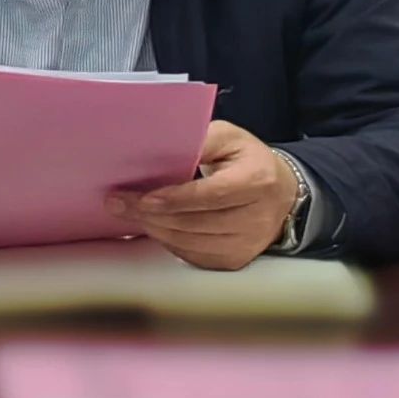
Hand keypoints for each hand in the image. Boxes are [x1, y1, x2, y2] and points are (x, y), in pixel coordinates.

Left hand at [104, 120, 297, 270]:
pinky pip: (193, 256)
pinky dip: (168, 241)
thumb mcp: (229, 137)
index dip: (175, 199)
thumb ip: (201, 140)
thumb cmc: (246, 159)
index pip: (211, 195)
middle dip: (152, 214)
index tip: (143, 198)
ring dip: (154, 228)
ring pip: (190, 242)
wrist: (280, 193)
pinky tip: (152, 225)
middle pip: (196, 222)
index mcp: (256, 180)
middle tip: (118, 203)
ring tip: (128, 213)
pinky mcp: (235, 260)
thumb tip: (163, 147)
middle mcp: (256, 218)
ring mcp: (247, 244)